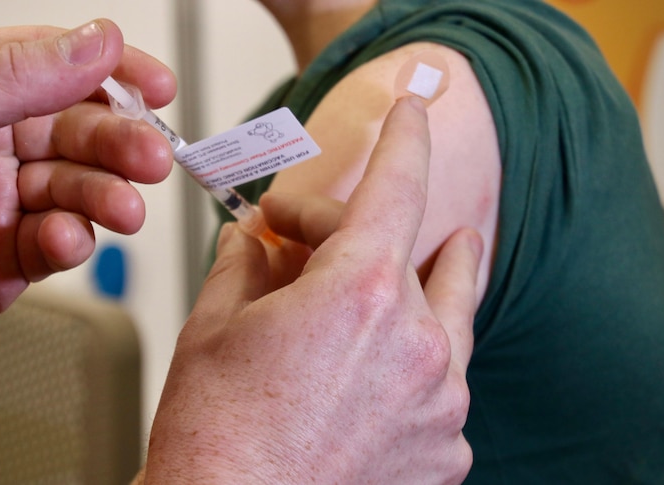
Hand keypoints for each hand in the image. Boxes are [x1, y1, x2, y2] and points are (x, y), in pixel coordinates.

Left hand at [0, 19, 175, 384]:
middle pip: (78, 126)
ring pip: (80, 185)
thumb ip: (14, 76)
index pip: (52, 61)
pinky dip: (72, 241)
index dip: (111, 69)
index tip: (156, 86)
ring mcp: (0, 198)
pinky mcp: (11, 256)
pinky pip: (64, 240)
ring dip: (107, 196)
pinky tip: (59, 243)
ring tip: (121, 210)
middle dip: (120, 142)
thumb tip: (95, 41)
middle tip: (151, 158)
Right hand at [143, 97, 482, 483]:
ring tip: (409, 284)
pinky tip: (379, 378)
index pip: (398, 186)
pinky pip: (443, 386)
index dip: (407, 139)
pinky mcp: (447, 453)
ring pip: (449, 322)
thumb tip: (254, 240)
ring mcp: (442, 404)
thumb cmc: (217, 440)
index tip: (416, 115)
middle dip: (386, 234)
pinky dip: (416, 368)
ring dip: (420, 295)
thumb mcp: (214, 327)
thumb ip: (245, 265)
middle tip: (331, 242)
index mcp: (358, 295)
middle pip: (431, 255)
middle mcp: (417, 345)